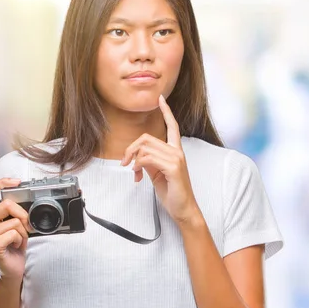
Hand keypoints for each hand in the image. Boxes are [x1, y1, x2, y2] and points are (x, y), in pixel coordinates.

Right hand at [0, 178, 30, 282]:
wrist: (13, 266)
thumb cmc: (14, 244)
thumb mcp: (15, 223)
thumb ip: (15, 210)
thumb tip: (27, 197)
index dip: (3, 182)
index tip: (17, 181)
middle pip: (7, 204)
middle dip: (23, 214)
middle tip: (26, 225)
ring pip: (15, 221)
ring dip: (23, 231)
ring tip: (18, 239)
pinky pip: (14, 234)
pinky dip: (20, 240)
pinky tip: (15, 246)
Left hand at [121, 95, 200, 224]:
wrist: (183, 209)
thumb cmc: (172, 192)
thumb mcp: (157, 173)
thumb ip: (150, 161)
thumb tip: (137, 158)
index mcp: (176, 151)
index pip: (172, 126)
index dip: (166, 111)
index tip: (161, 99)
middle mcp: (178, 152)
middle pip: (147, 138)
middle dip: (131, 149)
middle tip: (125, 163)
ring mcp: (176, 158)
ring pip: (145, 148)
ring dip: (133, 161)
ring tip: (135, 174)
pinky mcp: (173, 167)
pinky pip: (148, 159)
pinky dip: (138, 166)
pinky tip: (139, 176)